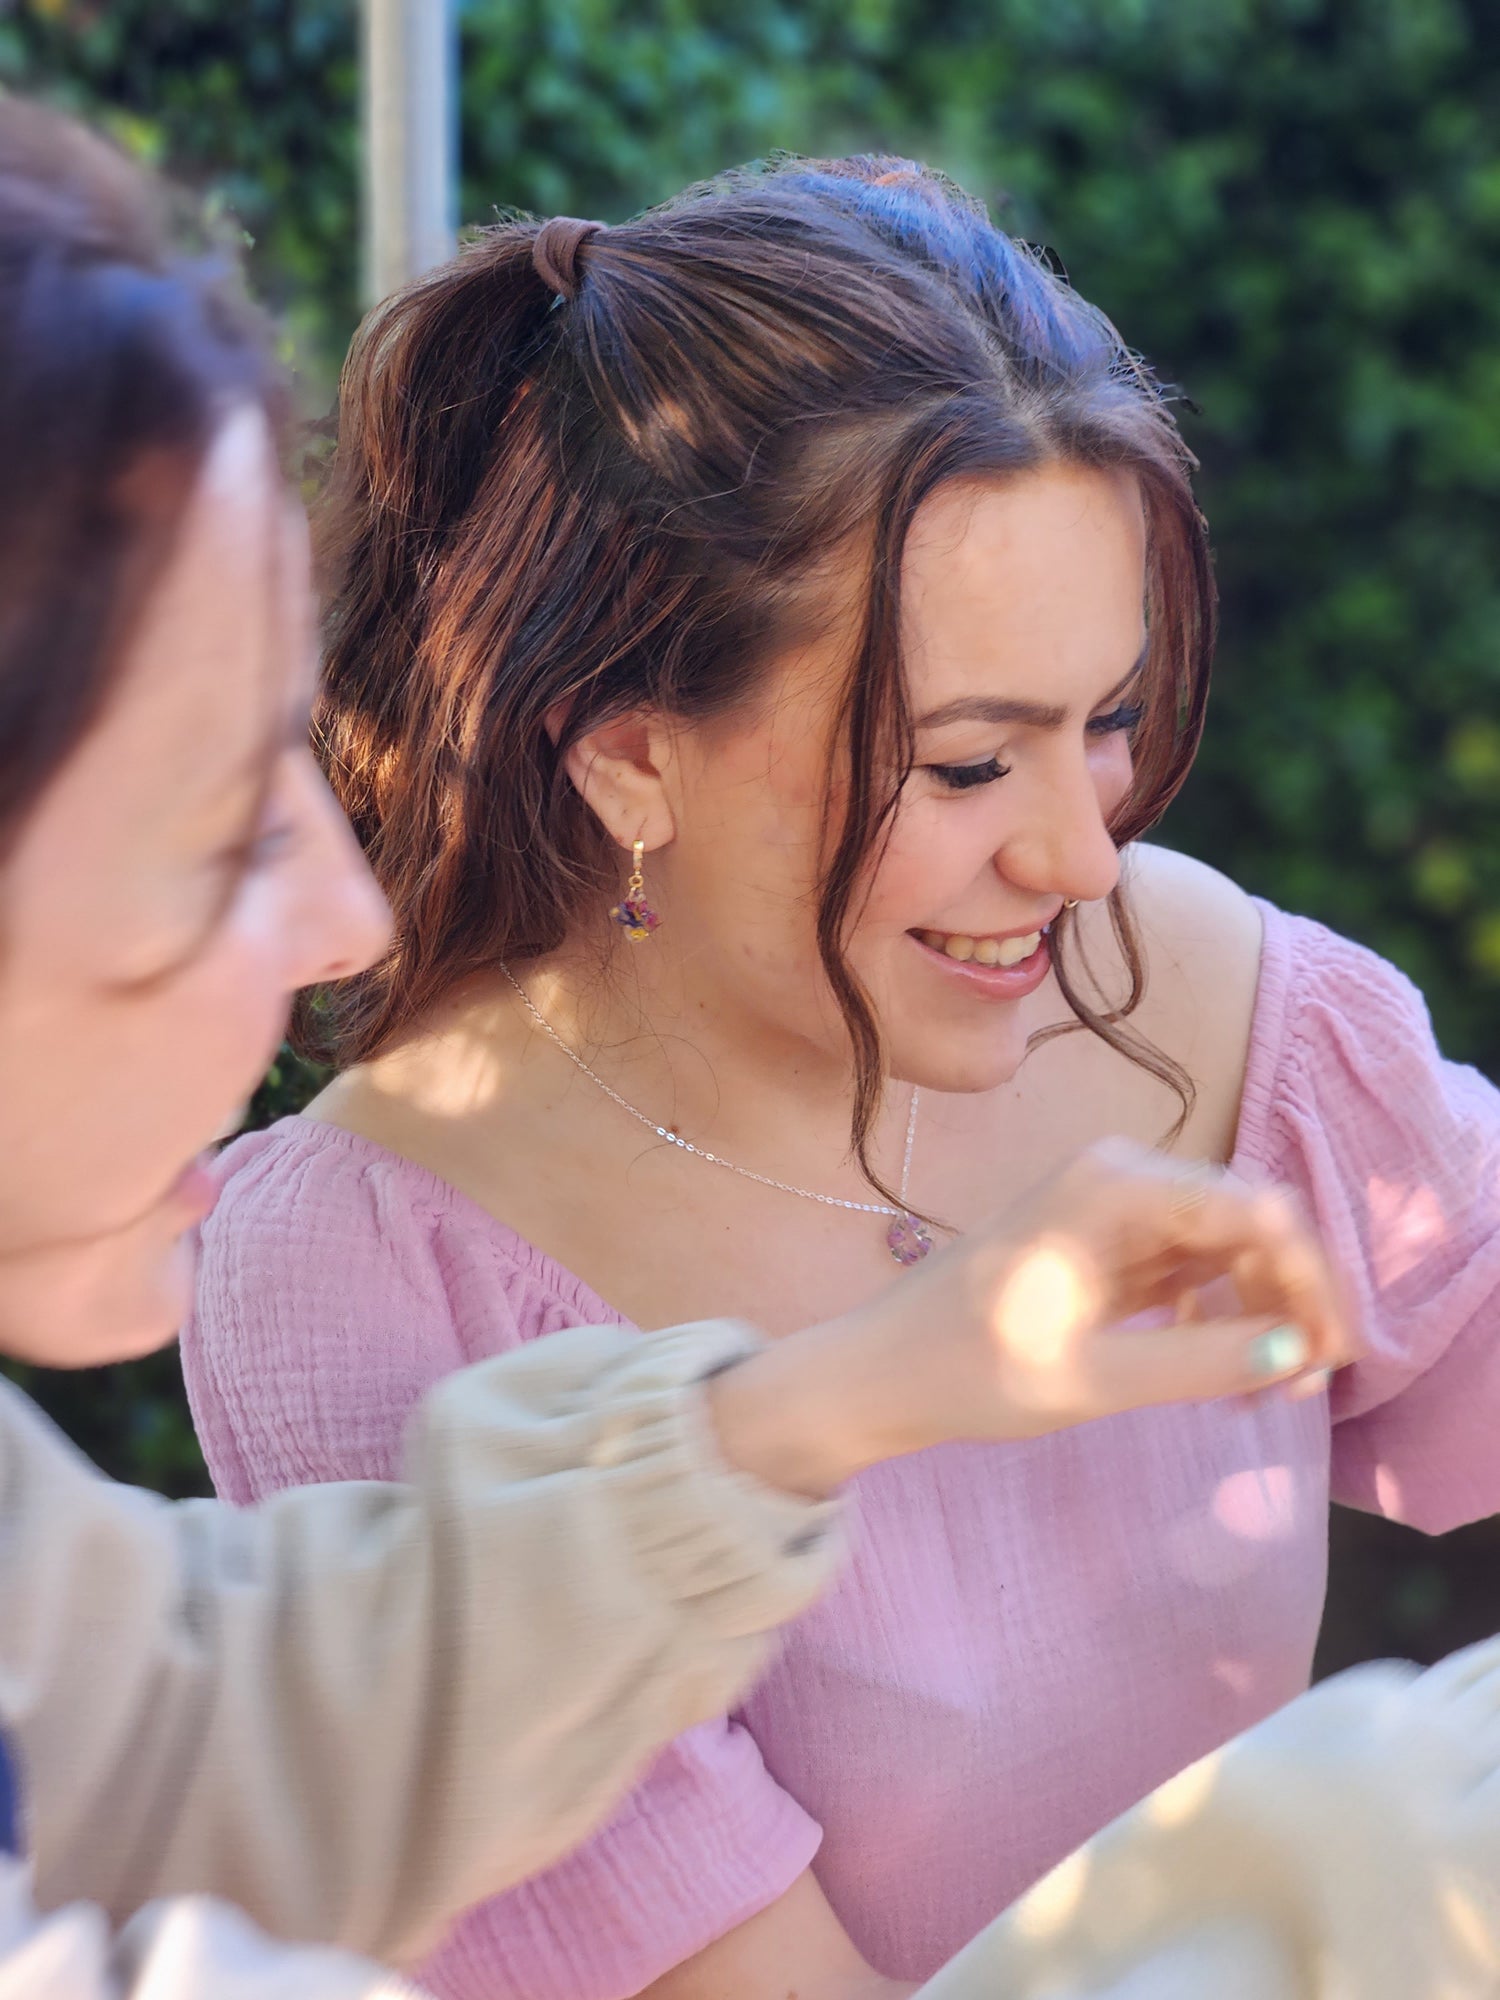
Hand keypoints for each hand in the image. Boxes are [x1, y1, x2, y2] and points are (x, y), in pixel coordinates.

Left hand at [709, 1139, 1357, 1496]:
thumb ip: (1197, 1362)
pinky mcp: (1106, 1241)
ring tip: (1266, 1393)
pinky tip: (1221, 1370)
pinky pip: (1192, 1263)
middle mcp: (1122, 1175)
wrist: (879, 1372)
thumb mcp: (1090, 1378)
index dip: (1311, 1281)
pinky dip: (1220, 1312)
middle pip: (1253, 1221)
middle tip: (1300, 1387)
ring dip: (1260, 1310)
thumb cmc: (968, 1370)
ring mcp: (1113, 1206)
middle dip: (1291, 1299)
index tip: (1329, 1358)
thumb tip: (1294, 1352)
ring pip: (1228, 1245)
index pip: (1260, 1212)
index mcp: (1118, 1185)